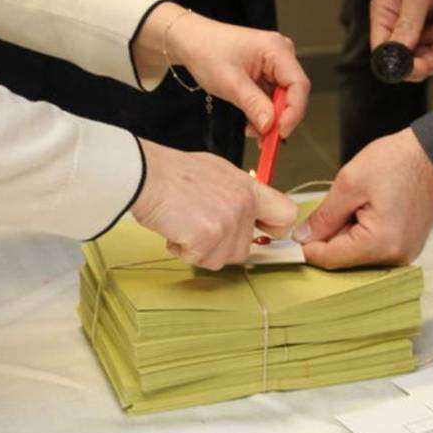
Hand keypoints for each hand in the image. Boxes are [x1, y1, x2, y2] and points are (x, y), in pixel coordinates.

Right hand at [131, 139, 297, 269]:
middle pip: (245, 248)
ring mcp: (227, 223)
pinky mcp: (208, 238)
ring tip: (185, 223)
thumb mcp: (217, 172)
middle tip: (200, 227)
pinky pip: (200, 260)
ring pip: (222, 259)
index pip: (286, 215)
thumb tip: (247, 211)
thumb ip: (237, 194)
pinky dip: (184, 250)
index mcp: (249, 188)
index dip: (275, 230)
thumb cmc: (173, 172)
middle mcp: (243, 205)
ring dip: (201, 250)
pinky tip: (175, 229)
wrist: (146, 174)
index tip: (262, 234)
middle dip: (222, 246)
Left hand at [134, 2, 310, 139]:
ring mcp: (274, 64)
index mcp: (276, 49)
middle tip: (266, 140)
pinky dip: (263, 113)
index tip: (281, 133)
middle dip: (280, 119)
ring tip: (252, 133)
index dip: (294, 112)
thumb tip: (270, 125)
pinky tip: (252, 124)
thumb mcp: (230, 83)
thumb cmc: (206, 51)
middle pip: (293, 93)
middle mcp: (280, 54)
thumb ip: (254, 105)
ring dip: (270, 119)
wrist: (191, 42)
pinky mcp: (266, 73)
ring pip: (282, 99)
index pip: (298, 85)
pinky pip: (272, 98)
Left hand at [292, 128, 432, 268]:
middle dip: (330, 234)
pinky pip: (372, 246)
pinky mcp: (405, 246)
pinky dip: (362, 231)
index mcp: (380, 243)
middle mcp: (394, 257)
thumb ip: (324, 216)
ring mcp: (403, 254)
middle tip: (335, 204)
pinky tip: (368, 209)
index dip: (306, 246)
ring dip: (347, 232)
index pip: (329, 258)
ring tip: (358, 203)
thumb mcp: (350, 183)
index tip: (293, 234)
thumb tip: (303, 236)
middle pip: (343, 257)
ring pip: (356, 252)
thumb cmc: (399, 162)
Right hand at [370, 0, 432, 80]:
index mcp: (384, 14)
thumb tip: (398, 52)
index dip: (401, 65)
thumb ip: (408, 23)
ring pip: (424, 58)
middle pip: (406, 60)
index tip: (420, 65)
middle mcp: (399, 23)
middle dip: (425, 62)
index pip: (384, 52)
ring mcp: (419, 25)